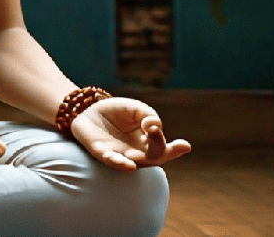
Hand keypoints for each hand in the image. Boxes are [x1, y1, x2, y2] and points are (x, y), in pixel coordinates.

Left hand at [70, 96, 190, 171]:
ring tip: (149, 155)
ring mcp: (120, 154)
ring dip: (142, 159)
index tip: (185, 145)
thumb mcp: (134, 107)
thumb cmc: (115, 112)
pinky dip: (120, 163)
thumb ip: (147, 114)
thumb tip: (153, 126)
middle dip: (162, 151)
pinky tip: (129, 164)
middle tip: (161, 138)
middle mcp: (136, 152)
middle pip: (154, 158)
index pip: (165, 148)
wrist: (88, 110)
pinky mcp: (102, 153)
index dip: (176, 150)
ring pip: (135, 162)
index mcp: (147, 141)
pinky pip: (112, 161)